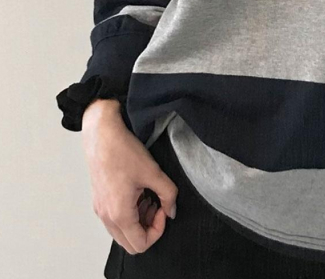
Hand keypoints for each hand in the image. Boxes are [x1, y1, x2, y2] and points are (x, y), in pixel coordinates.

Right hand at [82, 114, 177, 254]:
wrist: (101, 134)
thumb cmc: (123, 151)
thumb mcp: (153, 172)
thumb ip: (168, 195)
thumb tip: (172, 210)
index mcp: (119, 214)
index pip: (141, 244)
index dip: (158, 230)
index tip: (164, 209)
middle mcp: (106, 216)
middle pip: (130, 243)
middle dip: (149, 228)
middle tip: (158, 206)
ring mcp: (101, 209)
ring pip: (122, 232)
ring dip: (139, 221)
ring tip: (149, 197)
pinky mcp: (99, 201)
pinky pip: (115, 219)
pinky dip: (129, 213)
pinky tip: (138, 192)